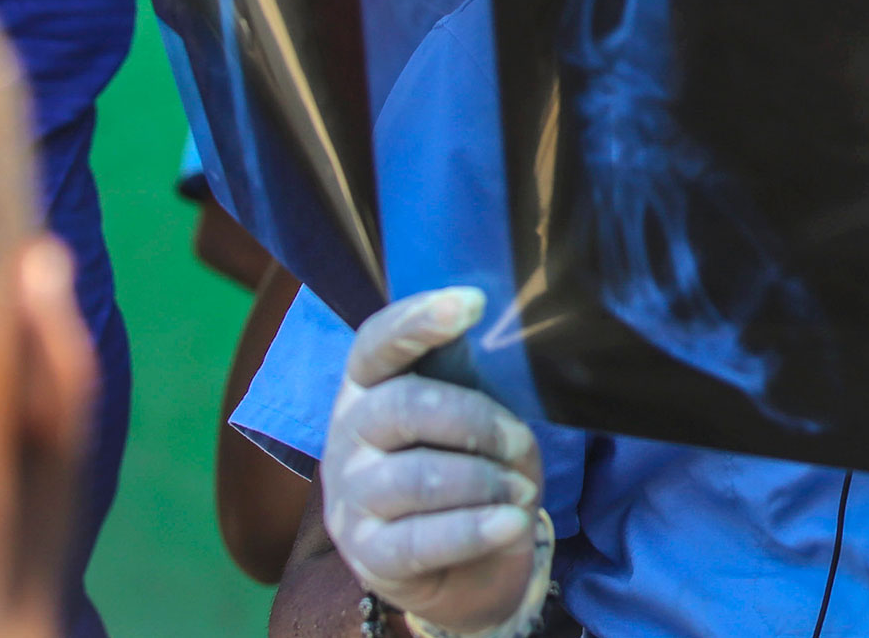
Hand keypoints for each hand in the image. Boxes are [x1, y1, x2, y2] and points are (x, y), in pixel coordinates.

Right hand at [321, 287, 543, 633]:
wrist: (461, 567)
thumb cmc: (466, 467)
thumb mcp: (473, 416)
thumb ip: (476, 382)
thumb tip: (512, 351)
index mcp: (367, 387)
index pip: (377, 343)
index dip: (418, 321)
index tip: (472, 302)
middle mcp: (346, 435)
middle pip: (402, 407)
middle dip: (476, 422)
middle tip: (521, 443)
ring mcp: (351, 498)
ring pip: (416, 477)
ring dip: (485, 481)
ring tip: (522, 492)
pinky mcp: (368, 556)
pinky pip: (422, 539)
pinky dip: (475, 529)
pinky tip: (511, 522)